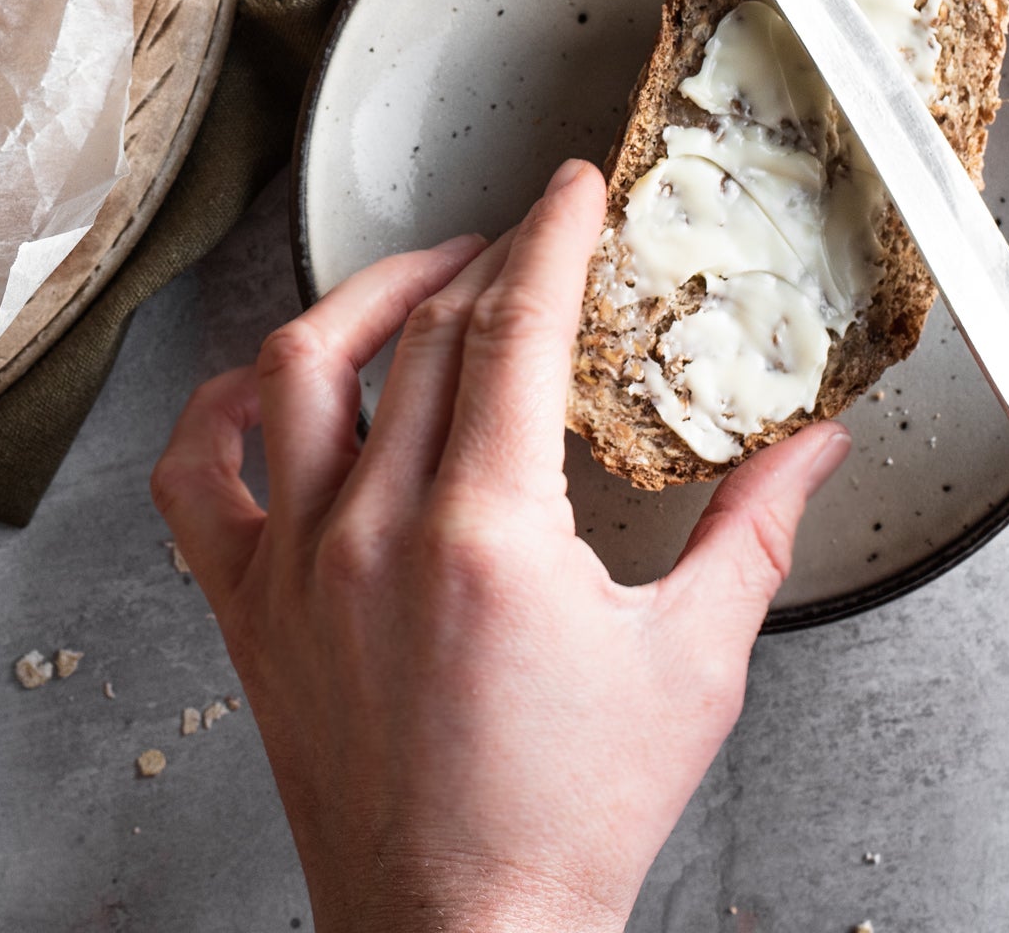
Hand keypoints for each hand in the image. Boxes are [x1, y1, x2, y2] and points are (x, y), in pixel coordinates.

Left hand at [151, 157, 850, 932]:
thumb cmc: (571, 821)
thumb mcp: (694, 666)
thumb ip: (754, 532)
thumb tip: (813, 444)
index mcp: (487, 533)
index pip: (517, 326)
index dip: (550, 234)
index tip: (571, 187)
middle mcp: (374, 531)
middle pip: (428, 335)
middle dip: (489, 257)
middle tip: (530, 234)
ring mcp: (295, 566)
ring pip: (301, 370)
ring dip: (364, 300)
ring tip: (421, 279)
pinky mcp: (245, 610)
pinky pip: (195, 480)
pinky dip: (220, 411)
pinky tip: (267, 381)